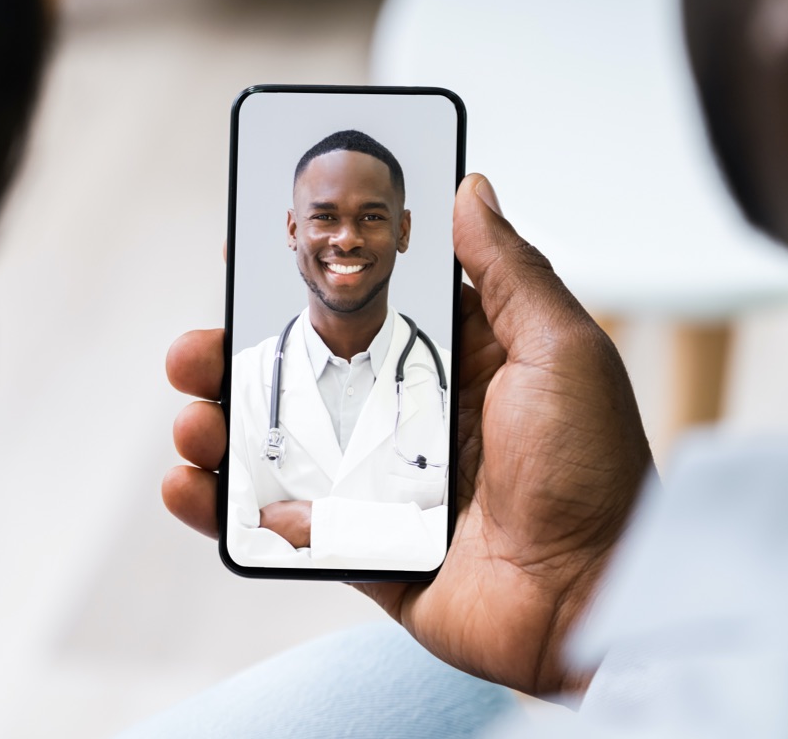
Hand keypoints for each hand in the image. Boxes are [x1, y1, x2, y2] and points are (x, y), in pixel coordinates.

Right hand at [164, 174, 650, 696]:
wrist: (595, 601)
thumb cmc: (594, 473)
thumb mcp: (561, 350)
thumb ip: (509, 270)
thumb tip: (470, 187)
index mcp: (455, 364)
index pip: (362, 311)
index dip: (303, 287)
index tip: (246, 259)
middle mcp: (410, 419)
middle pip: (303, 379)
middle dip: (237, 360)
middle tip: (195, 351)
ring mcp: (380, 486)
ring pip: (279, 448)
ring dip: (221, 431)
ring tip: (195, 424)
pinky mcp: (363, 547)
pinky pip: (282, 525)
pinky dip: (228, 511)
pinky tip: (192, 488)